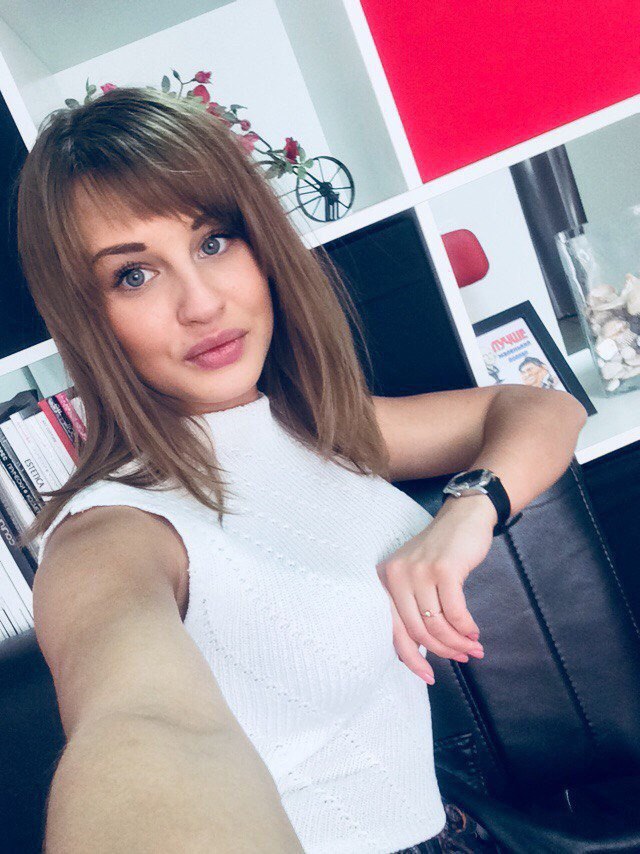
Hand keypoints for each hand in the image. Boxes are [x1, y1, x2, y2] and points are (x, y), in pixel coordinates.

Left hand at [376, 495, 495, 683]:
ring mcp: (419, 572)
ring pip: (437, 624)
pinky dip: (466, 627)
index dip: (411, 659)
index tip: (428, 677)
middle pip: (417, 630)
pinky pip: (455, 612)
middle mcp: (396, 576)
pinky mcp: (444, 570)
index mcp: (385, 580)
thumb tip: (417, 651)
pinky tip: (474, 632)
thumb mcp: (416, 576)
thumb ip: (411, 607)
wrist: (464, 517)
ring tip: (473, 648)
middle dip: (442, 651)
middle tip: (463, 658)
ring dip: (458, 642)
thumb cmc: (441, 552)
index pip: (393, 629)